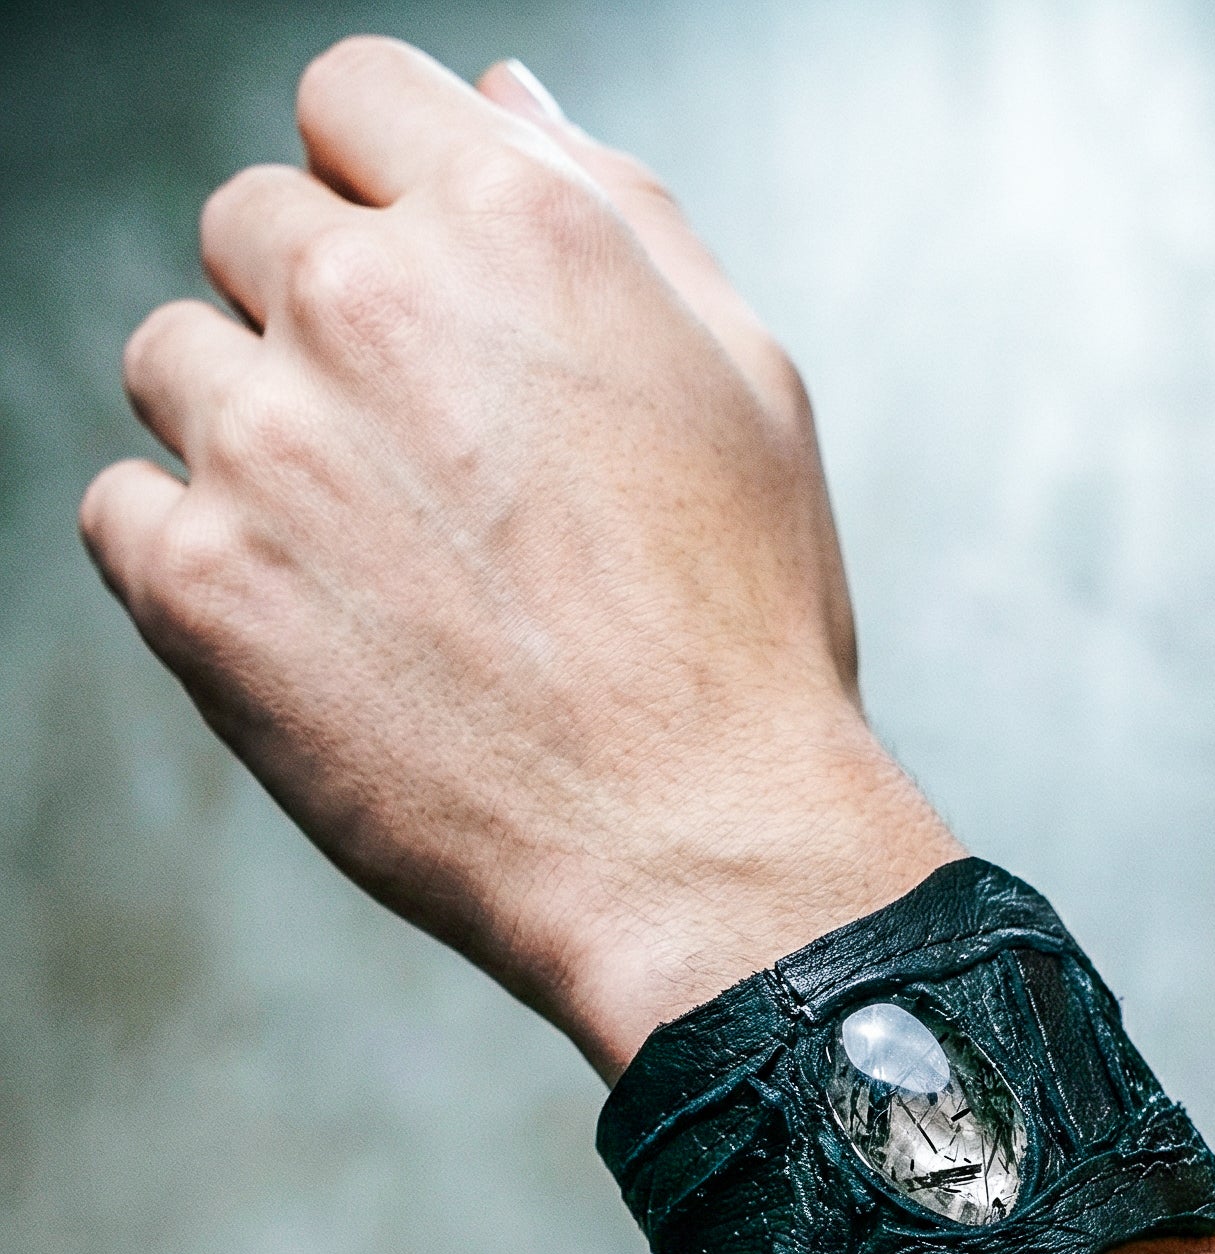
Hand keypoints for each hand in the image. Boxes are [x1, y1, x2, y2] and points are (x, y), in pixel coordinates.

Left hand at [81, 39, 958, 1077]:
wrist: (695, 847)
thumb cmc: (741, 630)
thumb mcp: (744, 384)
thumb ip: (618, 213)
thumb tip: (502, 101)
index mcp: (515, 225)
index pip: (350, 98)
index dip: (381, 190)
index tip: (420, 292)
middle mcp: (370, 304)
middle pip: (251, 225)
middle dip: (320, 319)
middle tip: (424, 465)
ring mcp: (267, 442)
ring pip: (173, 357)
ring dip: (248, 429)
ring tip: (373, 558)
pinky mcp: (196, 583)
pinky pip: (121, 508)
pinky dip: (190, 554)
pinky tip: (311, 624)